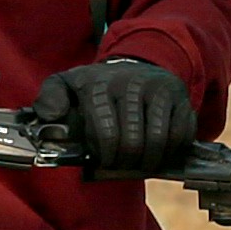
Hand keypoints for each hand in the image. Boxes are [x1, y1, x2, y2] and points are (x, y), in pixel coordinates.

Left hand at [34, 56, 200, 177]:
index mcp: (100, 85)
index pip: (107, 135)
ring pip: (159, 142)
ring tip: (140, 163)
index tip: (104, 161)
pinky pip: (181, 135)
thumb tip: (50, 116)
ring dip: (149, 161)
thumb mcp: (67, 84)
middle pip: (133, 143)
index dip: (106, 158)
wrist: (137, 64)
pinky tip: (158, 150)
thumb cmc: (99, 85)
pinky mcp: (181, 98)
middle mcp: (132, 84)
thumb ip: (49, 98)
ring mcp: (160, 90)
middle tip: (122, 165)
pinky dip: (171, 150)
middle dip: (126, 163)